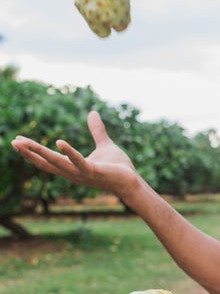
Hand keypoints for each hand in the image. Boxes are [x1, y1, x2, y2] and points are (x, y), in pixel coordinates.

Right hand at [11, 110, 137, 199]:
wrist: (132, 181)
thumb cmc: (119, 167)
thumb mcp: (105, 145)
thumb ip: (97, 130)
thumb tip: (93, 113)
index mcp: (73, 167)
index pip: (48, 161)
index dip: (32, 152)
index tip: (18, 141)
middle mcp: (73, 173)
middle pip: (46, 164)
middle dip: (29, 153)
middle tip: (13, 142)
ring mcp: (82, 174)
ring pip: (57, 163)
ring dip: (40, 152)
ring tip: (24, 142)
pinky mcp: (94, 172)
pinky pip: (79, 162)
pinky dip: (69, 153)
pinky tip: (59, 142)